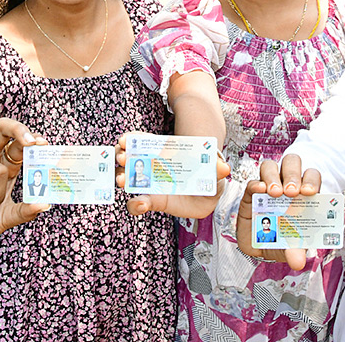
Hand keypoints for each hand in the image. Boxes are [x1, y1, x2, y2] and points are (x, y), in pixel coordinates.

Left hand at [115, 133, 229, 219]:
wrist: (206, 162)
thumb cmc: (209, 180)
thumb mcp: (214, 181)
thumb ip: (216, 175)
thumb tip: (223, 168)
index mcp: (165, 198)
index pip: (148, 204)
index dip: (140, 205)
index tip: (140, 202)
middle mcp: (153, 184)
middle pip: (133, 184)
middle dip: (124, 180)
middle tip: (120, 177)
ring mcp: (150, 167)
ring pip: (131, 165)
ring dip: (124, 160)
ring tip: (121, 154)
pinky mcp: (151, 151)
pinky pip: (138, 147)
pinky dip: (132, 142)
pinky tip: (127, 139)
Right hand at [234, 155, 320, 270]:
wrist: (260, 246)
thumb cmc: (282, 239)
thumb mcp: (291, 246)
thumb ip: (295, 250)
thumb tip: (298, 263)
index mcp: (303, 194)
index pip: (311, 176)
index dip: (312, 180)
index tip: (310, 192)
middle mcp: (286, 185)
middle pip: (291, 164)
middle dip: (293, 175)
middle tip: (292, 192)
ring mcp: (268, 186)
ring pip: (270, 167)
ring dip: (274, 177)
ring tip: (276, 193)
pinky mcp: (251, 193)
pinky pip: (252, 182)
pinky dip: (256, 184)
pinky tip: (260, 190)